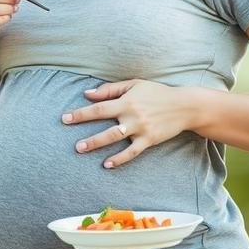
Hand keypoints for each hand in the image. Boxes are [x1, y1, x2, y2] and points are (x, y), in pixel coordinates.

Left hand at [60, 79, 195, 167]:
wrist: (184, 106)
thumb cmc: (156, 92)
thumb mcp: (134, 84)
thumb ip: (110, 89)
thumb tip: (87, 93)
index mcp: (126, 101)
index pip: (99, 107)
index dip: (81, 113)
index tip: (65, 118)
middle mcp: (132, 115)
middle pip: (105, 126)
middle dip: (88, 134)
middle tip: (73, 143)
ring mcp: (141, 129)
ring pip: (115, 139)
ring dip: (98, 144)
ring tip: (81, 149)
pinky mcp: (149, 140)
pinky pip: (132, 152)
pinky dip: (119, 159)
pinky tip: (107, 164)